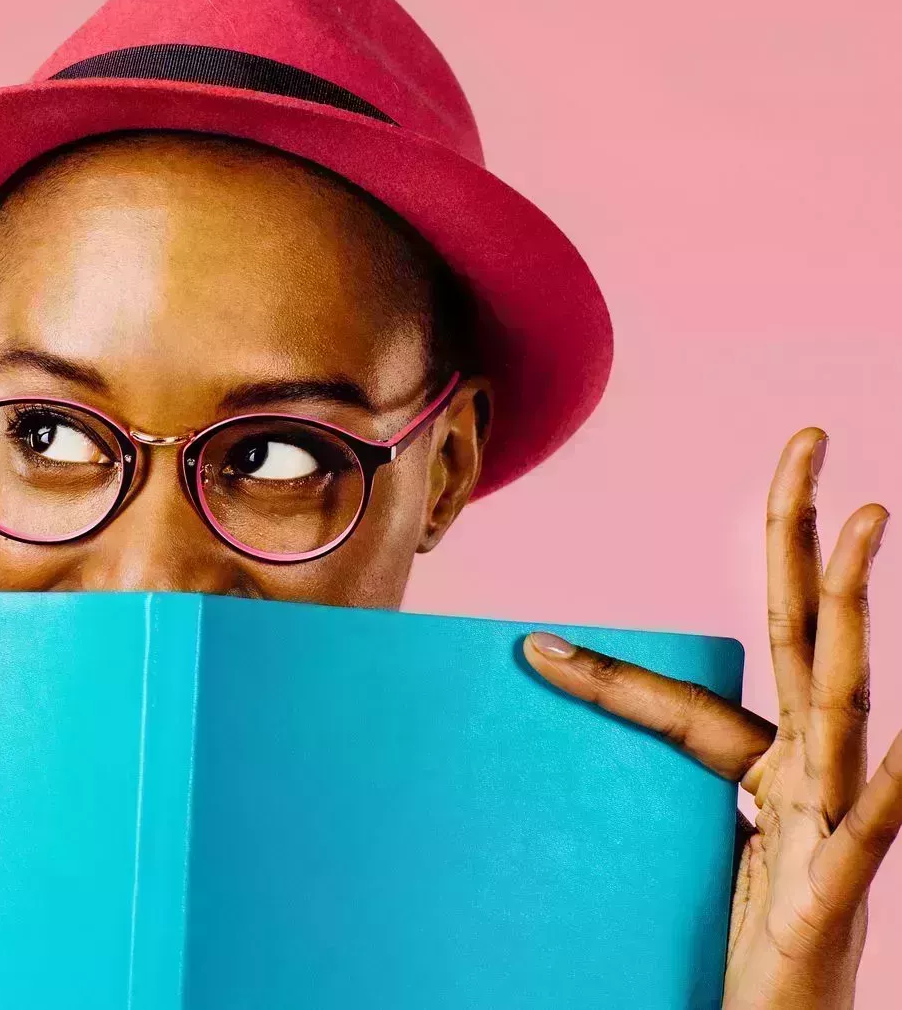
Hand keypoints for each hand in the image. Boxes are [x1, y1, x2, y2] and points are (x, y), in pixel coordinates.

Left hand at [523, 428, 899, 1009]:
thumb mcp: (677, 863)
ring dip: (853, 606)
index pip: (684, 699)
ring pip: (844, 697)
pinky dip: (895, 780)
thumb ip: (644, 807)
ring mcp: (832, 828)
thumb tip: (540, 740)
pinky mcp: (835, 894)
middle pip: (805, 638)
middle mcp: (809, 782)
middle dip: (804, 537)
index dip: (604, 674)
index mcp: (765, 774)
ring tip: (866, 518)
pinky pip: (872, 825)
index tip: (529, 649)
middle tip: (806, 438)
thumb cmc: (742, 955)